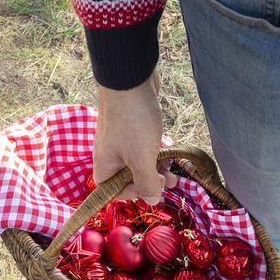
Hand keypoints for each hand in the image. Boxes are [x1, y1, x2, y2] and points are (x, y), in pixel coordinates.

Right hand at [93, 71, 176, 203]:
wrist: (130, 78)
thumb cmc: (133, 122)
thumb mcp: (142, 158)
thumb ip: (146, 183)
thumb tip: (152, 201)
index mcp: (105, 164)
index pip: (111, 190)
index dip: (131, 194)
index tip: (151, 190)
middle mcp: (110, 153)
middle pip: (128, 177)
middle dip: (150, 182)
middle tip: (169, 182)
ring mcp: (121, 139)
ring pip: (138, 161)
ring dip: (156, 168)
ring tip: (174, 171)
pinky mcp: (133, 126)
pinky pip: (143, 147)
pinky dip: (155, 152)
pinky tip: (169, 151)